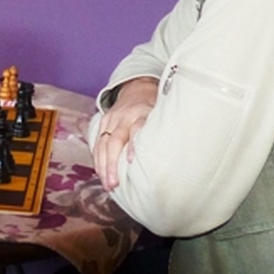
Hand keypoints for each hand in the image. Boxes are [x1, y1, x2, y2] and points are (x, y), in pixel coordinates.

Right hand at [93, 77, 157, 191]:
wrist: (138, 88)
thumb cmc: (154, 107)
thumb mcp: (162, 115)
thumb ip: (164, 132)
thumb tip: (176, 160)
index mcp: (143, 114)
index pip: (136, 129)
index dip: (133, 145)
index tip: (130, 161)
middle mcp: (125, 116)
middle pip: (115, 140)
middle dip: (112, 163)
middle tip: (114, 183)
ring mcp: (112, 119)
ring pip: (102, 143)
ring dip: (103, 165)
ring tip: (107, 184)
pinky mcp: (104, 121)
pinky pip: (97, 142)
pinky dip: (97, 159)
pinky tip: (100, 173)